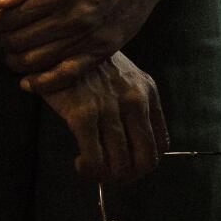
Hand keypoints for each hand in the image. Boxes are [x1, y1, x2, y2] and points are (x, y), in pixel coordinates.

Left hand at [0, 0, 167, 75]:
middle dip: (3, 41)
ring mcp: (87, 38)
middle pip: (22, 42)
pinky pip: (67, 75)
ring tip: (11, 55)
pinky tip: (28, 83)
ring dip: (17, 62)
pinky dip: (43, 83)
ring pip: (39, 61)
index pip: (14, 17)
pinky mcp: (101, 51)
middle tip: (0, 37)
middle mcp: (72, 19)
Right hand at [38, 52, 169, 182]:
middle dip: (128, 176)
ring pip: (121, 166)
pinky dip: (90, 171)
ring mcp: (110, 108)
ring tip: (91, 167)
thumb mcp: (124, 77)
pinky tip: (80, 162)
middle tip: (110, 173)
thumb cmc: (89, 65)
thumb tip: (134, 146)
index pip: (161, 144)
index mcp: (147, 91)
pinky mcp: (83, 115)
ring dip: (105, 176)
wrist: (58, 44)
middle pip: (145, 161)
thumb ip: (135, 104)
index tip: (127, 163)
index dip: (144, 163)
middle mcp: (134, 101)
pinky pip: (96, 161)